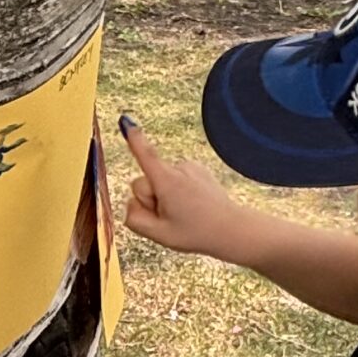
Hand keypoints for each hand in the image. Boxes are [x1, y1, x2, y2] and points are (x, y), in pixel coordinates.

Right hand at [120, 122, 253, 261]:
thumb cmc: (196, 233)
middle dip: (150, 199)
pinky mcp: (198, 169)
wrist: (231, 229)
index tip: (126, 121)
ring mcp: (190, 167)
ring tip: (185, 213)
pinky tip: (193, 204)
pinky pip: (174, 178)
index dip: (133, 139)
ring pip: (160, 180)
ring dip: (165, 196)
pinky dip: (178, 190)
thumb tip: (131, 204)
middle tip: (170, 217)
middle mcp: (179, 169)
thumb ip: (134, 218)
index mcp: (167, 182)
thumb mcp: (159, 234)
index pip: (146, 155)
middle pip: (145, 181)